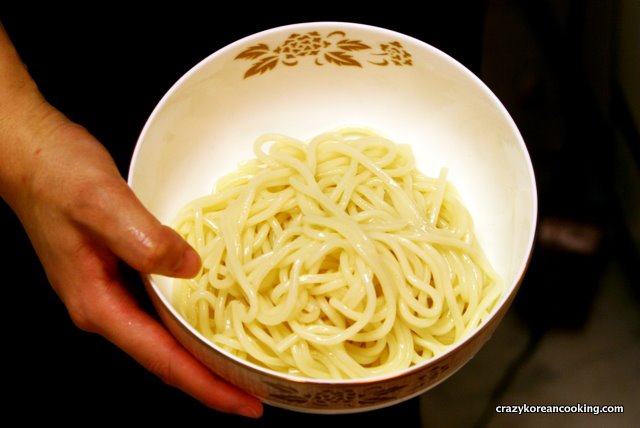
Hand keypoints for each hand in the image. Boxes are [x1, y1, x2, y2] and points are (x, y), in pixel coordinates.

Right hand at [0, 24, 261, 418]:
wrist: (31, 153)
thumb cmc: (57, 174)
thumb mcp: (101, 202)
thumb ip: (143, 239)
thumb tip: (189, 268)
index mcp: (99, 304)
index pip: (161, 359)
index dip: (205, 385)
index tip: (245, 403)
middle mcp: (105, 307)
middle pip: (166, 358)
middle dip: (211, 380)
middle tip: (258, 392)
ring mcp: (112, 291)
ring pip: (165, 336)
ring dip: (204, 354)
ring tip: (244, 366)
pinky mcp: (120, 272)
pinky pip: (163, 308)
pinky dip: (192, 321)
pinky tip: (215, 316)